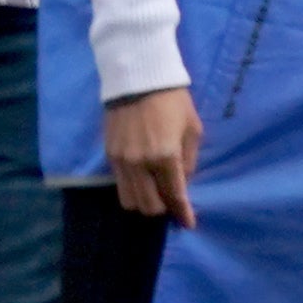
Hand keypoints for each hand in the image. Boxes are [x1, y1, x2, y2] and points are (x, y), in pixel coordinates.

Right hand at [104, 83, 204, 225]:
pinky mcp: (109, 156)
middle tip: (172, 203)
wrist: (138, 80)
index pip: (173, 195)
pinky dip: (132, 189)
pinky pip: (119, 185)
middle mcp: (140, 164)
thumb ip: (189, 160)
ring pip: (130, 201)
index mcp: (165, 157)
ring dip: (145, 202)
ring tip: (155, 193)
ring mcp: (121, 162)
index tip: (188, 223)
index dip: (182, 213)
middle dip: (163, 209)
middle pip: (149, 206)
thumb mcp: (192, 128)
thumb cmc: (173, 101)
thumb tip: (183, 182)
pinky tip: (142, 182)